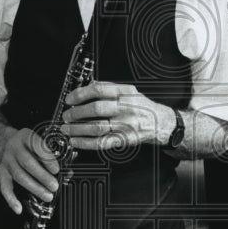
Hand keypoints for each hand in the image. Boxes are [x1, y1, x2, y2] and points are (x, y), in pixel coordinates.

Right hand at [0, 127, 59, 213]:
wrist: (6, 142)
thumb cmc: (28, 144)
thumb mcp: (39, 142)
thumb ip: (53, 155)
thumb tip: (69, 172)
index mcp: (26, 137)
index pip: (36, 145)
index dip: (47, 158)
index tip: (56, 169)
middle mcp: (15, 148)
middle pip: (27, 163)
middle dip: (42, 176)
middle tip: (54, 186)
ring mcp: (7, 161)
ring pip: (19, 176)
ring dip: (34, 188)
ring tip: (47, 195)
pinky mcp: (2, 173)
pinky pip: (5, 187)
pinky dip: (11, 199)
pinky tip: (19, 208)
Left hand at [59, 81, 175, 150]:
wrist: (161, 123)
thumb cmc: (143, 107)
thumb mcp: (129, 92)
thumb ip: (110, 88)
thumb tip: (88, 85)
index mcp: (125, 93)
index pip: (99, 90)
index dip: (80, 94)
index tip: (70, 99)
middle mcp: (126, 108)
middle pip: (96, 108)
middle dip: (77, 113)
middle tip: (66, 115)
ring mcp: (126, 125)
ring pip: (97, 127)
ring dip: (77, 129)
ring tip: (67, 128)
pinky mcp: (125, 139)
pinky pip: (102, 142)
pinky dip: (86, 143)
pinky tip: (76, 141)